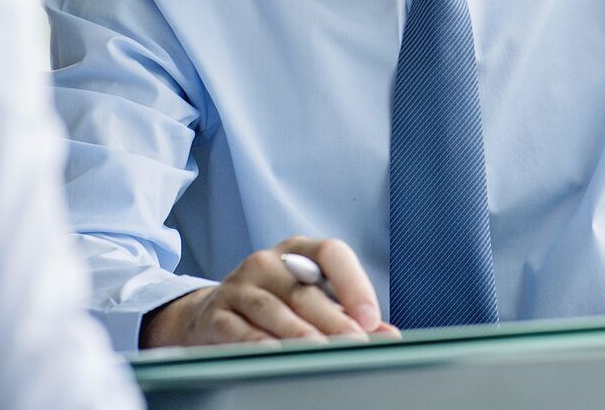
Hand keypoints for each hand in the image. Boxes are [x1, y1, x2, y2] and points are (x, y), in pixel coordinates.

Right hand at [141, 236, 398, 347]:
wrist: (215, 314)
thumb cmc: (278, 306)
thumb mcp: (314, 302)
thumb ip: (351, 317)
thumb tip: (389, 335)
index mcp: (299, 252)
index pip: (331, 253)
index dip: (353, 283)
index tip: (370, 317)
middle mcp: (268, 262)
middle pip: (304, 288)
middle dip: (331, 319)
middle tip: (354, 343)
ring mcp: (239, 285)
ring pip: (272, 307)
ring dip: (298, 332)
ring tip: (319, 351)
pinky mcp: (216, 312)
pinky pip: (238, 328)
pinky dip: (256, 342)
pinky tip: (274, 353)